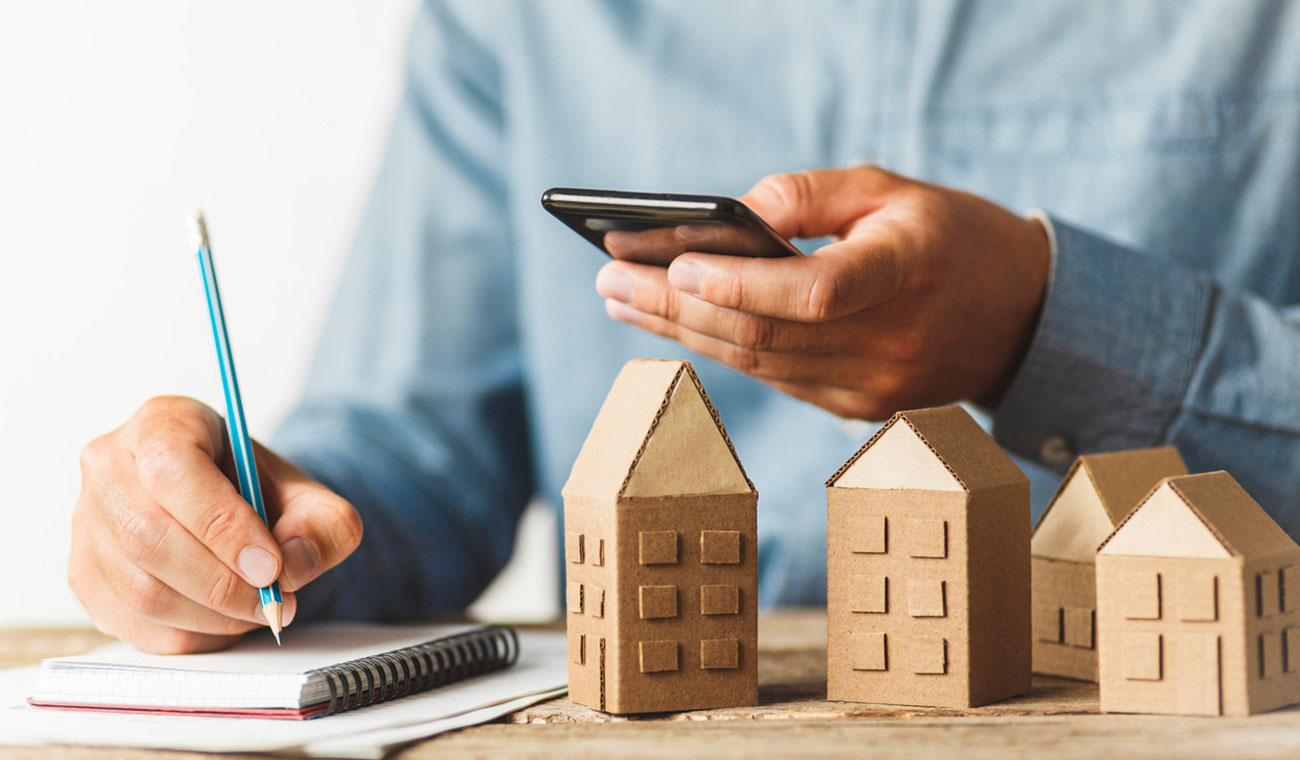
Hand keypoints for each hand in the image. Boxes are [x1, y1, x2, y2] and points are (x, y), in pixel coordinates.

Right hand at [70, 396, 361, 652]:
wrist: (234, 512)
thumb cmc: (263, 495)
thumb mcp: (312, 499)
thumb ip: (324, 526)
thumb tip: (293, 565)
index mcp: (164, 422)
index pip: (173, 470)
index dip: (222, 525)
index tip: (270, 565)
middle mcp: (110, 465)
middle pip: (147, 536)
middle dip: (221, 583)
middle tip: (272, 601)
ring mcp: (86, 522)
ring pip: (138, 587)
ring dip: (209, 615)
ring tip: (256, 610)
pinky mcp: (84, 575)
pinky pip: (130, 622)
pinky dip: (187, 634)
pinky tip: (224, 621)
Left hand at [594, 166, 1049, 418]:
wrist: (1016, 317)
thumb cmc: (946, 235)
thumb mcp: (892, 188)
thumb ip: (811, 193)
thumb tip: (729, 216)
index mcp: (909, 272)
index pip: (814, 292)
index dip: (740, 284)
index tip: (674, 266)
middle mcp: (892, 343)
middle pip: (762, 334)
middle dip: (674, 306)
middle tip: (608, 277)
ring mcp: (873, 388)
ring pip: (757, 363)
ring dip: (681, 330)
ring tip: (620, 298)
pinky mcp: (857, 409)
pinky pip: (774, 377)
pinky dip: (719, 348)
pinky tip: (675, 323)